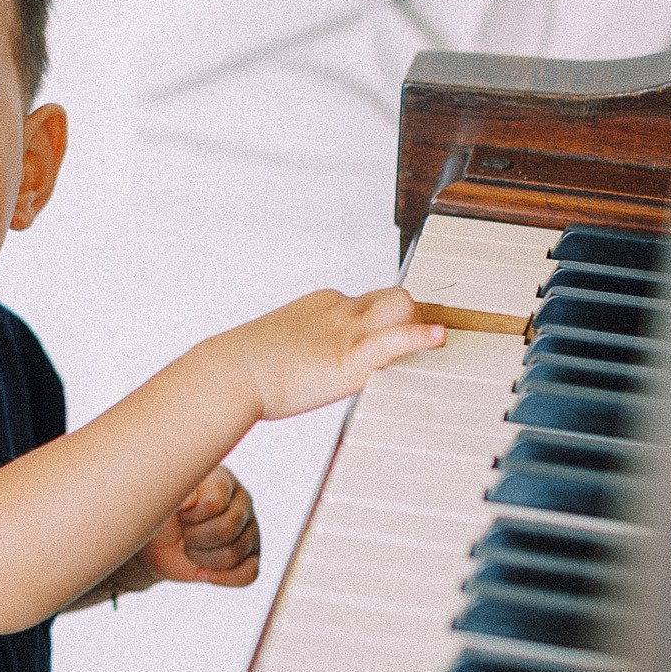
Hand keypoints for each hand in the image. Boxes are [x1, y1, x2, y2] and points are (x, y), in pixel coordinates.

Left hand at [137, 464, 260, 588]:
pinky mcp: (251, 557)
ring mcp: (250, 530)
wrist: (159, 543)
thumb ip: (177, 494)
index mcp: (222, 481)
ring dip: (202, 558)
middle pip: (226, 530)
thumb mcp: (163, 499)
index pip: (214, 503)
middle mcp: (242, 502)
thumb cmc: (163, 514)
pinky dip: (223, 578)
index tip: (180, 513)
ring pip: (233, 554)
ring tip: (191, 549)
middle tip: (184, 534)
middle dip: (195, 539)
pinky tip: (203, 573)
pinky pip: (249, 573)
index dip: (192, 516)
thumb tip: (189, 502)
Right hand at [240, 283, 442, 421]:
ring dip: (415, 326)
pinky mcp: (349, 357)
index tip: (382, 342)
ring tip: (421, 351)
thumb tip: (292, 368)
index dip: (380, 323)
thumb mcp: (274, 350)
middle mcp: (338, 310)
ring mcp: (346, 331)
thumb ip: (295, 352)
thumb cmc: (239, 369)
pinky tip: (440, 338)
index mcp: (319, 305)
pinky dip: (420, 337)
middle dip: (406, 319)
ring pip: (401, 308)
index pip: (366, 302)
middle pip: (392, 298)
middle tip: (406, 348)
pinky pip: (394, 338)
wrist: (230, 374)